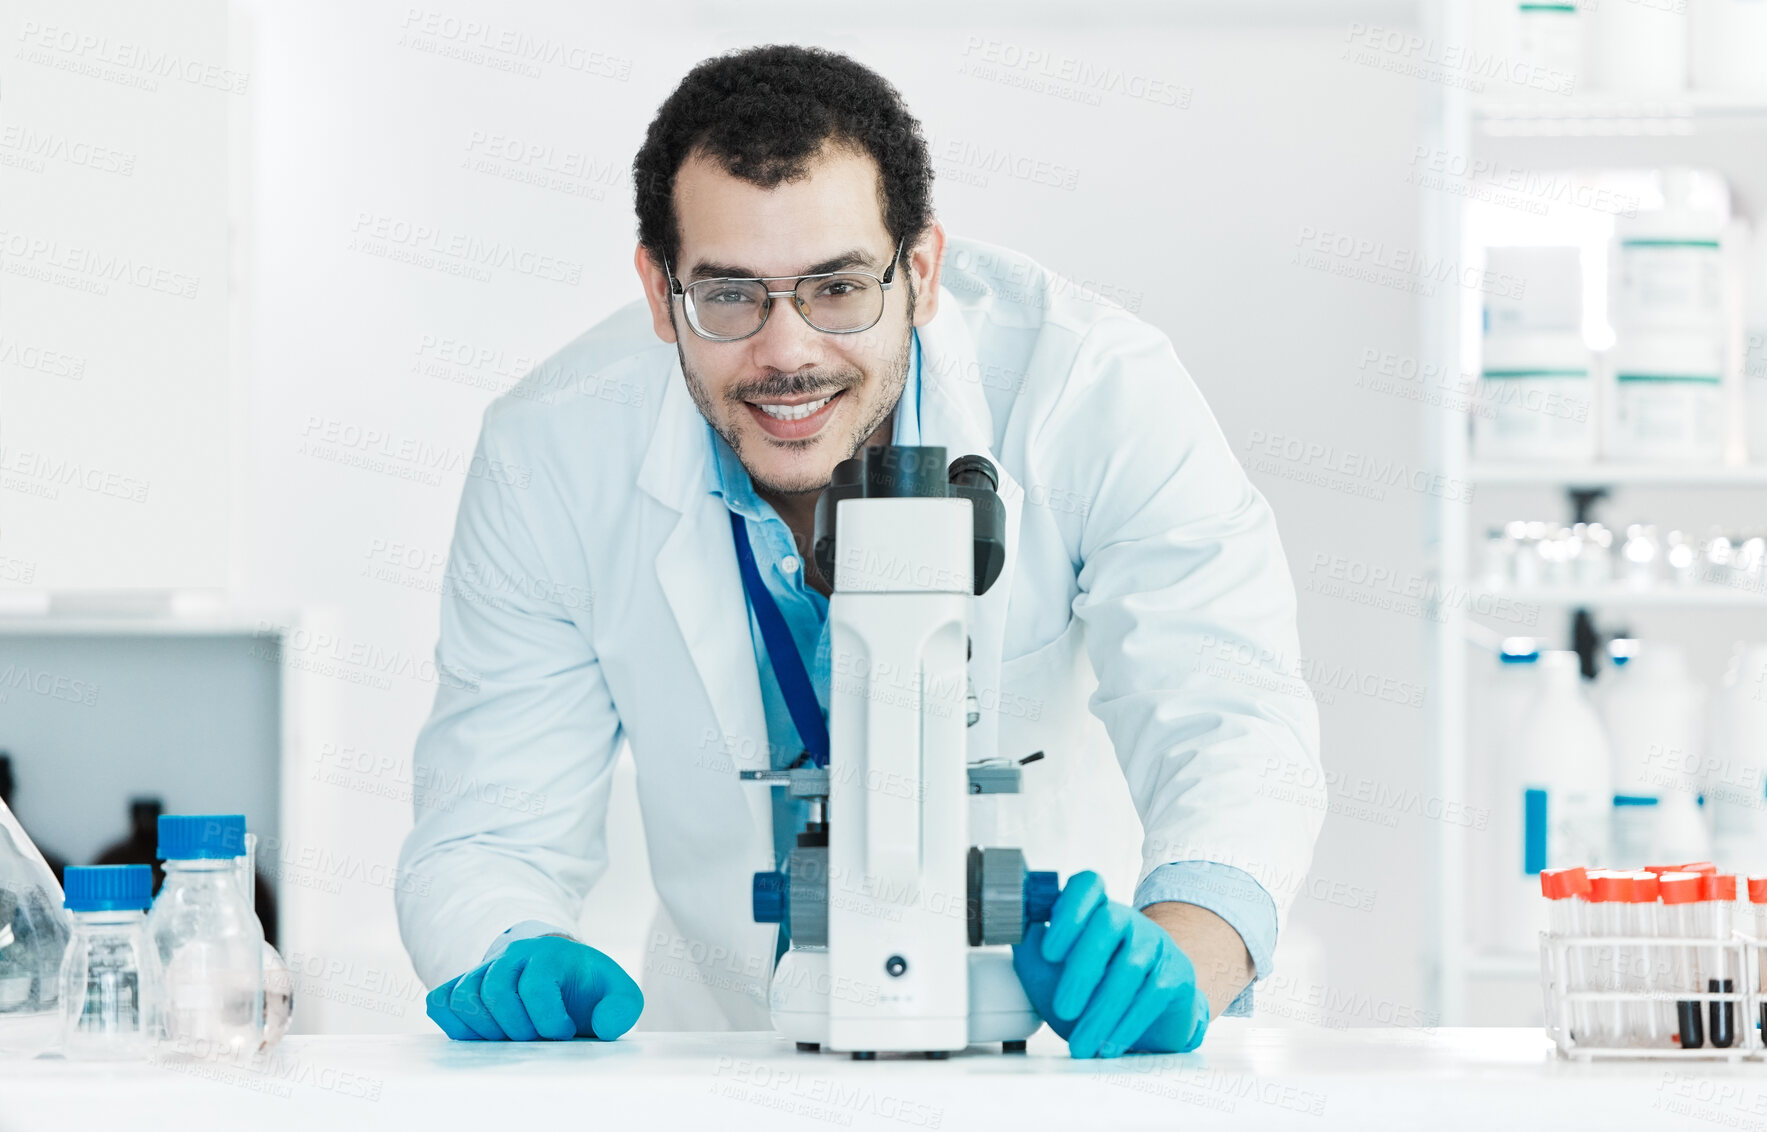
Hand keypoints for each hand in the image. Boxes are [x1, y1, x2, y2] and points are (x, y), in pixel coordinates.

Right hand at [426, 935, 643, 1040]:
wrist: (563, 976)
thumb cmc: (587, 990)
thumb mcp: (619, 994)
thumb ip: (622, 1008)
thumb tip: (601, 1025)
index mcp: (550, 953)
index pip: (535, 985)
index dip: (549, 1021)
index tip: (564, 1034)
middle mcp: (512, 955)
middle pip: (495, 990)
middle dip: (517, 1028)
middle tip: (536, 1040)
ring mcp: (483, 970)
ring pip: (464, 997)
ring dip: (487, 1030)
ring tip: (512, 1040)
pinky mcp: (463, 986)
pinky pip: (441, 1002)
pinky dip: (456, 1024)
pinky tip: (483, 1037)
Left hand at [1011, 871, 1209, 1057]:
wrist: (1145, 1021)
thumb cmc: (1091, 992)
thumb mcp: (1050, 974)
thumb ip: (1030, 951)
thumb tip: (1013, 930)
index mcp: (1093, 910)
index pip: (1087, 885)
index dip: (1069, 910)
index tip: (1051, 949)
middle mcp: (1126, 920)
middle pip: (1108, 923)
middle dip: (1083, 970)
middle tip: (1063, 1009)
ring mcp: (1154, 943)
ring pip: (1130, 966)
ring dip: (1102, 1011)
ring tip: (1081, 1043)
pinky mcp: (1177, 973)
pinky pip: (1154, 993)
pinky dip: (1128, 1022)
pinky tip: (1110, 1044)